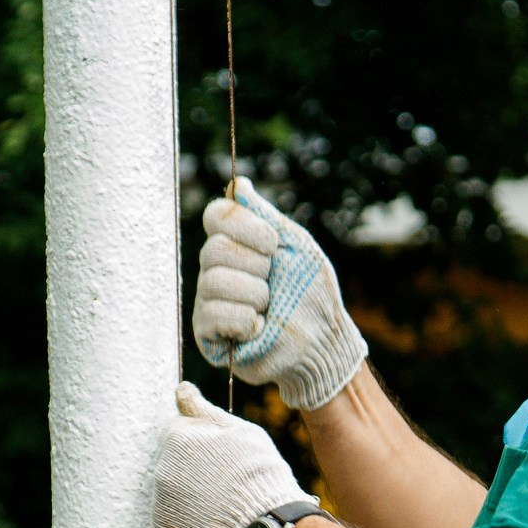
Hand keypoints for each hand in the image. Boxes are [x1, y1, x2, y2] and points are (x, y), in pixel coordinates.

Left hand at [150, 380, 310, 527]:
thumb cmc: (260, 476)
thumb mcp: (239, 431)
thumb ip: (202, 410)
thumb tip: (181, 390)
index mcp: (174, 439)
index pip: (178, 435)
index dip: (204, 446)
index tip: (225, 460)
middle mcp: (160, 474)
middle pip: (175, 470)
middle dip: (196, 476)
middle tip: (229, 488)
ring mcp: (159, 513)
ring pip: (175, 503)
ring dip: (194, 505)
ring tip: (227, 514)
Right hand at [191, 175, 368, 410]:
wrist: (320, 343)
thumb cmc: (311, 294)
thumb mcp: (295, 246)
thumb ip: (266, 215)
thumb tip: (238, 184)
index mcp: (235, 243)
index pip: (216, 215)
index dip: (246, 227)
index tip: (274, 245)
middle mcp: (215, 268)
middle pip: (215, 249)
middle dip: (257, 267)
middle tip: (274, 284)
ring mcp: (208, 299)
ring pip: (216, 281)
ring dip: (255, 296)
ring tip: (268, 309)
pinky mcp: (206, 331)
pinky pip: (215, 313)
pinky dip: (246, 320)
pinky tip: (257, 329)